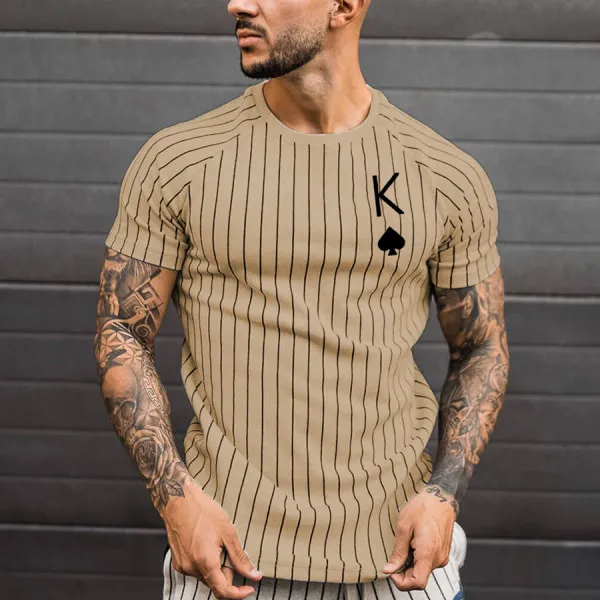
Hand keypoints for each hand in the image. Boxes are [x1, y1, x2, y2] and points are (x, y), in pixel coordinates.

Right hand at [161, 475, 262, 598]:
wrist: (179, 500)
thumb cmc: (203, 511)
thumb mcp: (228, 532)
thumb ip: (240, 558)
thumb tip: (253, 574)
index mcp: (206, 562)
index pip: (224, 591)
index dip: (239, 593)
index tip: (249, 588)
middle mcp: (192, 568)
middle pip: (215, 583)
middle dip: (227, 573)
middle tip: (230, 552)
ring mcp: (183, 565)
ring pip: (206, 576)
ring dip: (215, 568)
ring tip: (217, 544)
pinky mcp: (178, 561)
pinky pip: (196, 570)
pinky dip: (205, 563)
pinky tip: (207, 545)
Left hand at [380, 483, 456, 590]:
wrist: (441, 497)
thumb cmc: (422, 507)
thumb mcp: (404, 526)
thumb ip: (398, 551)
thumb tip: (389, 569)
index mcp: (428, 553)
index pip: (417, 583)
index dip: (402, 583)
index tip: (392, 572)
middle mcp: (438, 558)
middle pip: (419, 578)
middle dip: (403, 574)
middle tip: (393, 559)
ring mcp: (442, 556)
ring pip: (423, 571)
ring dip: (411, 565)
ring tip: (405, 545)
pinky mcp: (443, 553)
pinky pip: (429, 563)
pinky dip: (418, 560)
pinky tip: (413, 545)